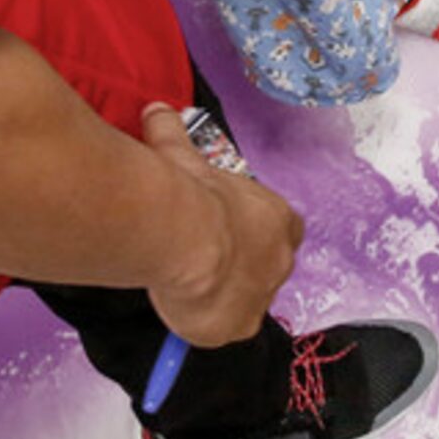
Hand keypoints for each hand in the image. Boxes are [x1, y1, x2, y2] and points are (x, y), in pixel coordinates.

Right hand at [139, 104, 302, 346]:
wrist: (187, 235)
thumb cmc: (189, 191)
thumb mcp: (180, 155)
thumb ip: (172, 136)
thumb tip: (157, 111)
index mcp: (277, 219)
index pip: (281, 227)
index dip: (254, 230)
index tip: (227, 228)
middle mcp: (280, 259)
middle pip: (267, 266)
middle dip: (240, 265)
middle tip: (202, 259)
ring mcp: (262, 296)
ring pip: (248, 300)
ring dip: (224, 295)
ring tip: (188, 285)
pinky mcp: (239, 326)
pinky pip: (225, 328)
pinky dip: (205, 322)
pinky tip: (181, 309)